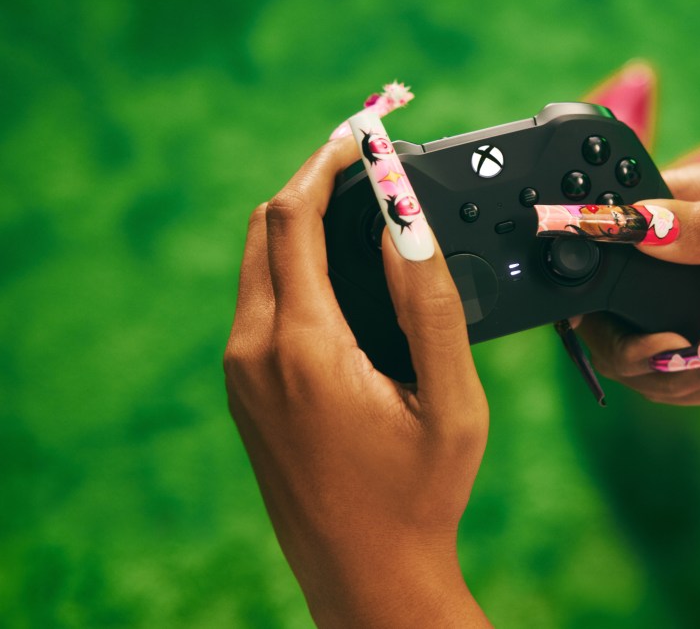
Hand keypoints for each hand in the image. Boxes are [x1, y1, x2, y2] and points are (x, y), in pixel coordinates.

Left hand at [223, 138, 489, 626]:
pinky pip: (258, 304)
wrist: (367, 576)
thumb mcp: (450, 399)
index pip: (295, 215)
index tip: (364, 131)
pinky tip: (338, 274)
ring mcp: (242, 376)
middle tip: (364, 161)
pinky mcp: (245, 394)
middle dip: (309, 182)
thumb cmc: (419, 495)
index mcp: (304, 345)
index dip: (328, 160)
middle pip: (265, 228)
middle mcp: (256, 352)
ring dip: (298, 224)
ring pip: (257, 264)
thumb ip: (431, 303)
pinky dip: (291, 267)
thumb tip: (403, 222)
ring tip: (358, 208)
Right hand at [576, 163, 699, 403]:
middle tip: (668, 355)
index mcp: (683, 204)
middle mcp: (671, 253)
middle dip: (627, 344)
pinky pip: (668, 372)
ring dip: (663, 373)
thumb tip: (639, 224)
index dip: (593, 269)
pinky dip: (687, 386)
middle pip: (604, 304)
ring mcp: (683, 298)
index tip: (600, 309)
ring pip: (631, 347)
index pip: (610, 231)